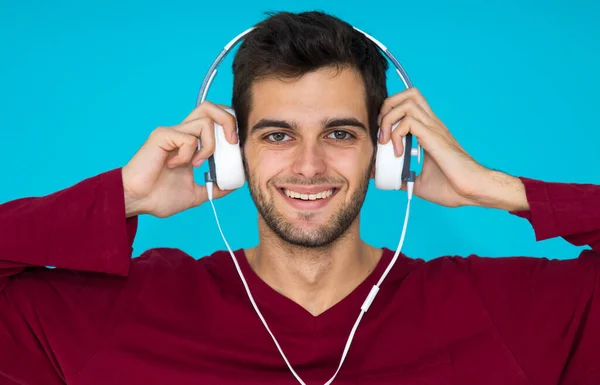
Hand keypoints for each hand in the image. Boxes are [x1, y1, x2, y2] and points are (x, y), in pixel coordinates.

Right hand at [122, 102, 237, 217]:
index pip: (214, 120)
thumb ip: (214, 188)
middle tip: (232, 143)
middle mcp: (182, 133)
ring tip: (196, 164)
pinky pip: (188, 138)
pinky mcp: (162, 136)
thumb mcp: (196, 194)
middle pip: (210, 107)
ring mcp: (172, 133)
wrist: (136, 201)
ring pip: (204, 121)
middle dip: (228, 121)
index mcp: (190, 143)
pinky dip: (188, 154)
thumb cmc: (158, 197)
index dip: (230, 127)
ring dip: (209, 145)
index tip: (235, 149)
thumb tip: (232, 185)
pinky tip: (175, 166)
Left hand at [377, 88, 503, 207]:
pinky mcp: (434, 137)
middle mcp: (432, 125)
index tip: (383, 135)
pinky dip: (397, 134)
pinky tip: (399, 153)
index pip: (409, 103)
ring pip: (407, 102)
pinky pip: (409, 121)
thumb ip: (403, 178)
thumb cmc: (452, 187)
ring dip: (389, 119)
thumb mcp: (419, 182)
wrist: (471, 191)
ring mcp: (434, 128)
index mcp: (429, 131)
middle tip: (383, 132)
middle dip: (388, 107)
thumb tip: (387, 180)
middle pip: (409, 93)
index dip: (391, 111)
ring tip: (387, 141)